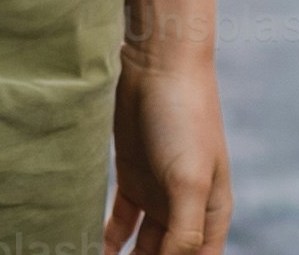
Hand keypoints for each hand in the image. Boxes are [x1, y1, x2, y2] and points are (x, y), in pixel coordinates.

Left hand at [102, 49, 226, 254]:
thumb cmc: (184, 117)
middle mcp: (188, 209)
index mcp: (212, 214)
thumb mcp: (188, 179)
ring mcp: (159, 195)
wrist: (158, 62)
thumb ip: (184, 232)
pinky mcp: (133, 178)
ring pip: (141, 248)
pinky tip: (86, 248)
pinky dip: (105, 241)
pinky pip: (118, 224)